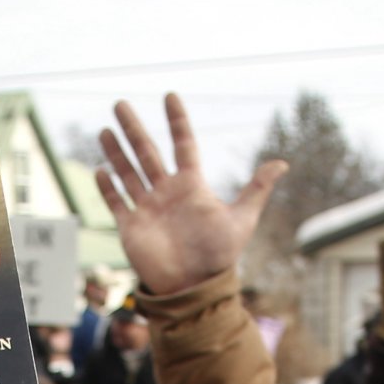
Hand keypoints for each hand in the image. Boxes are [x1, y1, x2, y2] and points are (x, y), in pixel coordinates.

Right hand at [95, 94, 286, 296]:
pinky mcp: (132, 227)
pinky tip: (101, 170)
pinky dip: (108, 188)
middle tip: (120, 103)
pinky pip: (117, 203)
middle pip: (147, 152)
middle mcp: (167, 192)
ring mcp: (147, 208)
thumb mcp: (242, 219)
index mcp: (191, 185)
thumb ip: (257, 189)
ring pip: (128, 173)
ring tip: (106, 129)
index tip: (170, 96)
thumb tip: (282, 163)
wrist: (195, 287)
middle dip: (133, 128)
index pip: (183, 144)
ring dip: (116, 152)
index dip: (177, 121)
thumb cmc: (220, 256)